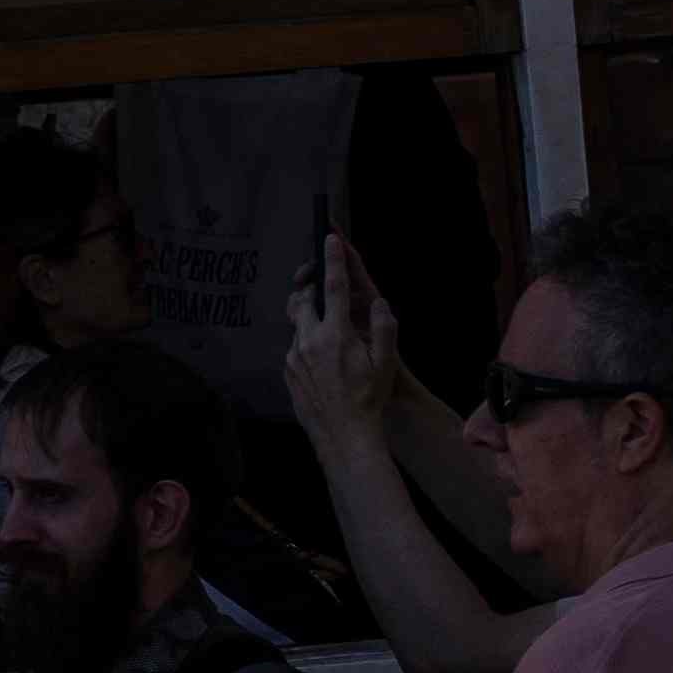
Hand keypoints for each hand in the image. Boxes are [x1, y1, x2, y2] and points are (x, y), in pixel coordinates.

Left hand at [283, 237, 403, 438]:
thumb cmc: (369, 398)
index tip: (330, 239)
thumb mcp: (385, 363)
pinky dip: (306, 343)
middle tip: (323, 291)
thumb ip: (385, 328)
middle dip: (311, 290)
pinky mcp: (287, 371)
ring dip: (309, 320)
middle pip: (303, 300)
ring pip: (297, 324)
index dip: (333, 260)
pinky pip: (294, 347)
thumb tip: (380, 303)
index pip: (333, 287)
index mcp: (336, 335)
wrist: (344, 433)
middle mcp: (309, 341)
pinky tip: (322, 359)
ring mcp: (294, 357)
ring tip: (328, 330)